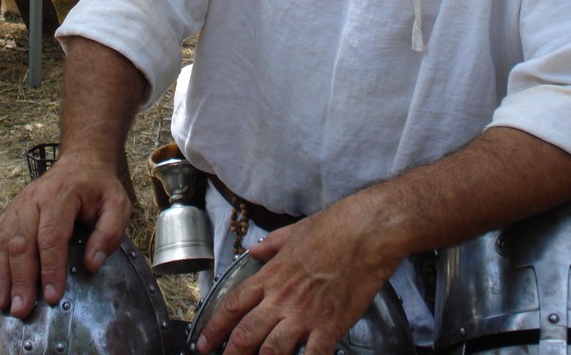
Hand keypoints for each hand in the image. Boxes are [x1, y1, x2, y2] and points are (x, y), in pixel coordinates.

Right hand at [0, 153, 131, 318]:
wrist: (81, 163)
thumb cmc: (99, 188)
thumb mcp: (118, 204)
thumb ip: (110, 233)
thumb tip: (92, 264)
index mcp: (61, 195)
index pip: (52, 236)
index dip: (50, 268)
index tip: (52, 296)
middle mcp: (34, 198)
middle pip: (21, 242)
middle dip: (21, 279)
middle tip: (21, 309)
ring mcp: (18, 204)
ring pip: (2, 241)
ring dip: (1, 275)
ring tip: (1, 304)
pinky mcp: (10, 211)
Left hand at [196, 193, 397, 354]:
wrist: (365, 231)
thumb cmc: (334, 227)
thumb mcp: (295, 231)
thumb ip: (273, 245)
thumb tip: (256, 249)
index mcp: (273, 275)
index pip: (235, 304)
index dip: (216, 326)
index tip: (205, 342)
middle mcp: (282, 298)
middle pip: (246, 333)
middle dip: (230, 354)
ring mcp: (304, 315)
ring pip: (271, 351)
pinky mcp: (329, 327)